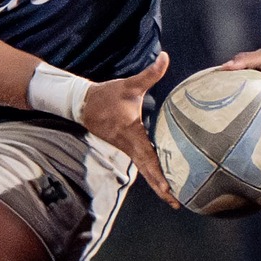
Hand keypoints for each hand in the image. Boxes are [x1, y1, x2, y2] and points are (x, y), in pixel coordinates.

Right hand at [78, 51, 177, 207]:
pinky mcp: (126, 146)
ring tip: (173, 196)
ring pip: (145, 170)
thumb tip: (165, 57)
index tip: (170, 191)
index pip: (149, 160)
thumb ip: (150, 73)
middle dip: (162, 189)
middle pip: (148, 173)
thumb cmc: (107, 95)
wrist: (83, 103)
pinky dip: (152, 173)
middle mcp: (130, 146)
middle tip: (177, 204)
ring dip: (157, 183)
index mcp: (133, 135)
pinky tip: (163, 176)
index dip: (159, 176)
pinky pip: (142, 163)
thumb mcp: (129, 85)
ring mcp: (127, 149)